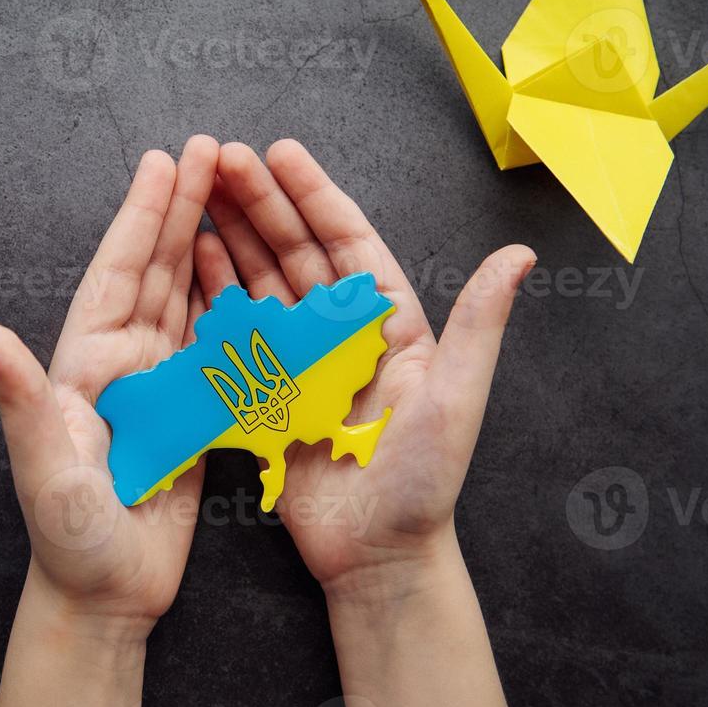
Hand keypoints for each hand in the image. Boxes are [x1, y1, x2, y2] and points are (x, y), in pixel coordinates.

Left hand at [0, 135, 218, 641]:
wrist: (104, 593)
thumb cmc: (66, 534)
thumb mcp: (41, 463)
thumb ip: (18, 395)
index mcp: (84, 364)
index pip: (116, 274)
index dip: (140, 216)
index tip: (165, 162)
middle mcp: (121, 364)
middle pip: (156, 271)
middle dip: (183, 209)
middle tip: (214, 150)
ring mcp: (157, 386)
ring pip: (185, 298)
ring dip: (207, 244)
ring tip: (235, 191)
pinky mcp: (188, 414)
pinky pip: (212, 345)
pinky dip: (230, 304)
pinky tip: (249, 272)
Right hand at [194, 139, 534, 599]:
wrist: (376, 554)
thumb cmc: (424, 481)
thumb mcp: (456, 396)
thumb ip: (479, 324)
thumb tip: (521, 253)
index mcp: (386, 324)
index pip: (346, 243)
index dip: (312, 195)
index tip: (278, 152)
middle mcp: (338, 334)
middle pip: (292, 253)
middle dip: (257, 203)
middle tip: (218, 157)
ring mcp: (296, 362)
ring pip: (257, 284)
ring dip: (228, 238)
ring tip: (194, 194)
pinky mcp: (261, 394)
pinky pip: (231, 336)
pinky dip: (209, 297)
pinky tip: (186, 262)